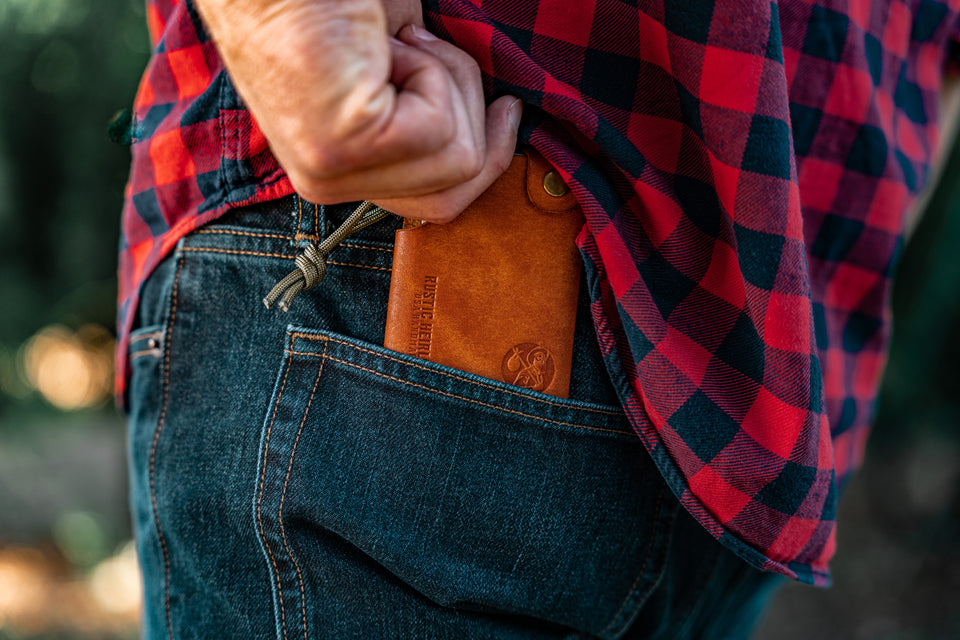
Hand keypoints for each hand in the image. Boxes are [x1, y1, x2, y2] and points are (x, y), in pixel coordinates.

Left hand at [194, 0, 520, 222]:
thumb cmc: (333, 3)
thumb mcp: (404, 63)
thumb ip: (437, 107)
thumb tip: (501, 121)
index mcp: (339, 169)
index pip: (436, 202)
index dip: (488, 159)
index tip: (507, 109)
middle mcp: (326, 183)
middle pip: (452, 195)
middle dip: (474, 118)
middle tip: (438, 53)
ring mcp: (328, 174)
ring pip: (457, 161)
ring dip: (446, 83)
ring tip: (394, 45)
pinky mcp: (335, 152)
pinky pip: (436, 130)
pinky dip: (429, 72)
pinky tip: (383, 47)